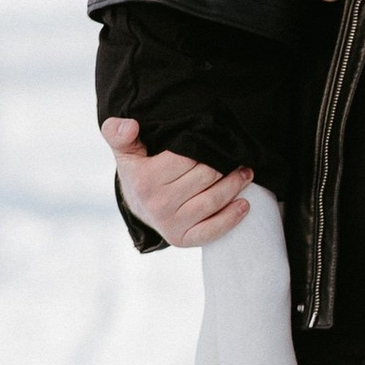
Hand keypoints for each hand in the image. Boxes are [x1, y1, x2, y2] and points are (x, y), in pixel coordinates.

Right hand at [102, 115, 253, 245]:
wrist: (136, 205)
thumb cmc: (138, 170)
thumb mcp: (125, 149)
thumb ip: (118, 132)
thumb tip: (130, 125)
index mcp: (145, 180)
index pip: (188, 157)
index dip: (204, 146)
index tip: (215, 139)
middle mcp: (158, 204)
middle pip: (205, 177)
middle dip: (223, 163)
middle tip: (235, 155)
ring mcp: (171, 224)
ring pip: (213, 200)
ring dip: (235, 185)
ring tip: (245, 172)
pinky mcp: (182, 239)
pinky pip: (212, 230)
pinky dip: (231, 218)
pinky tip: (245, 204)